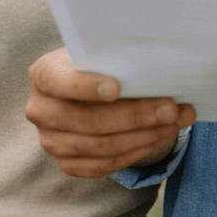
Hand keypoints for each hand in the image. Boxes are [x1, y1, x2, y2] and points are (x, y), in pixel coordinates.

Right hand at [26, 47, 196, 177]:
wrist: (85, 86)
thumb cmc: (97, 62)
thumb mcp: (98, 51)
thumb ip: (115, 56)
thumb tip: (156, 65)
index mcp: (43, 74)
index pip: (57, 81)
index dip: (85, 87)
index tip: (117, 88)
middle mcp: (40, 110)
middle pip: (88, 121)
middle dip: (135, 115)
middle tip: (170, 108)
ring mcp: (51, 141)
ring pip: (101, 147)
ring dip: (145, 136)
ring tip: (175, 121)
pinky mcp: (68, 163)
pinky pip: (104, 165)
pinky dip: (136, 152)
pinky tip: (159, 137)